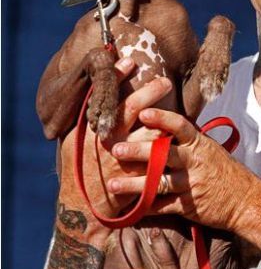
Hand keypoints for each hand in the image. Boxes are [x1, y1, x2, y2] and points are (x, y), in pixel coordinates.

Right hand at [59, 59, 172, 218]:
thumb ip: (88, 118)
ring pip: (153, 132)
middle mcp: (110, 140)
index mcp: (94, 129)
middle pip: (136, 108)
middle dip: (152, 90)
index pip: (109, 96)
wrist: (85, 206)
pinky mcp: (141, 175)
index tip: (130, 62)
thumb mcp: (76, 140)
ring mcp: (127, 158)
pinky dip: (170, 144)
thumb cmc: (81, 168)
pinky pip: (162, 156)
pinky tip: (177, 136)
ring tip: (176, 109)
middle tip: (165, 80)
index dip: (119, 76)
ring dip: (166, 118)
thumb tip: (98, 91)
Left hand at [107, 105, 260, 232]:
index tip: (143, 113)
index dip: (162, 119)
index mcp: (199, 143)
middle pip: (163, 154)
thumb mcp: (209, 149)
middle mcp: (194, 161)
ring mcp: (191, 184)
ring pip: (158, 183)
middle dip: (138, 152)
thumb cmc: (223, 170)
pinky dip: (146, 207)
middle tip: (116, 150)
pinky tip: (129, 208)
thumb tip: (160, 125)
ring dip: (134, 184)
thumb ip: (186, 140)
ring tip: (113, 185)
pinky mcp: (189, 206)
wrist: (245, 201)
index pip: (180, 126)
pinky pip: (163, 206)